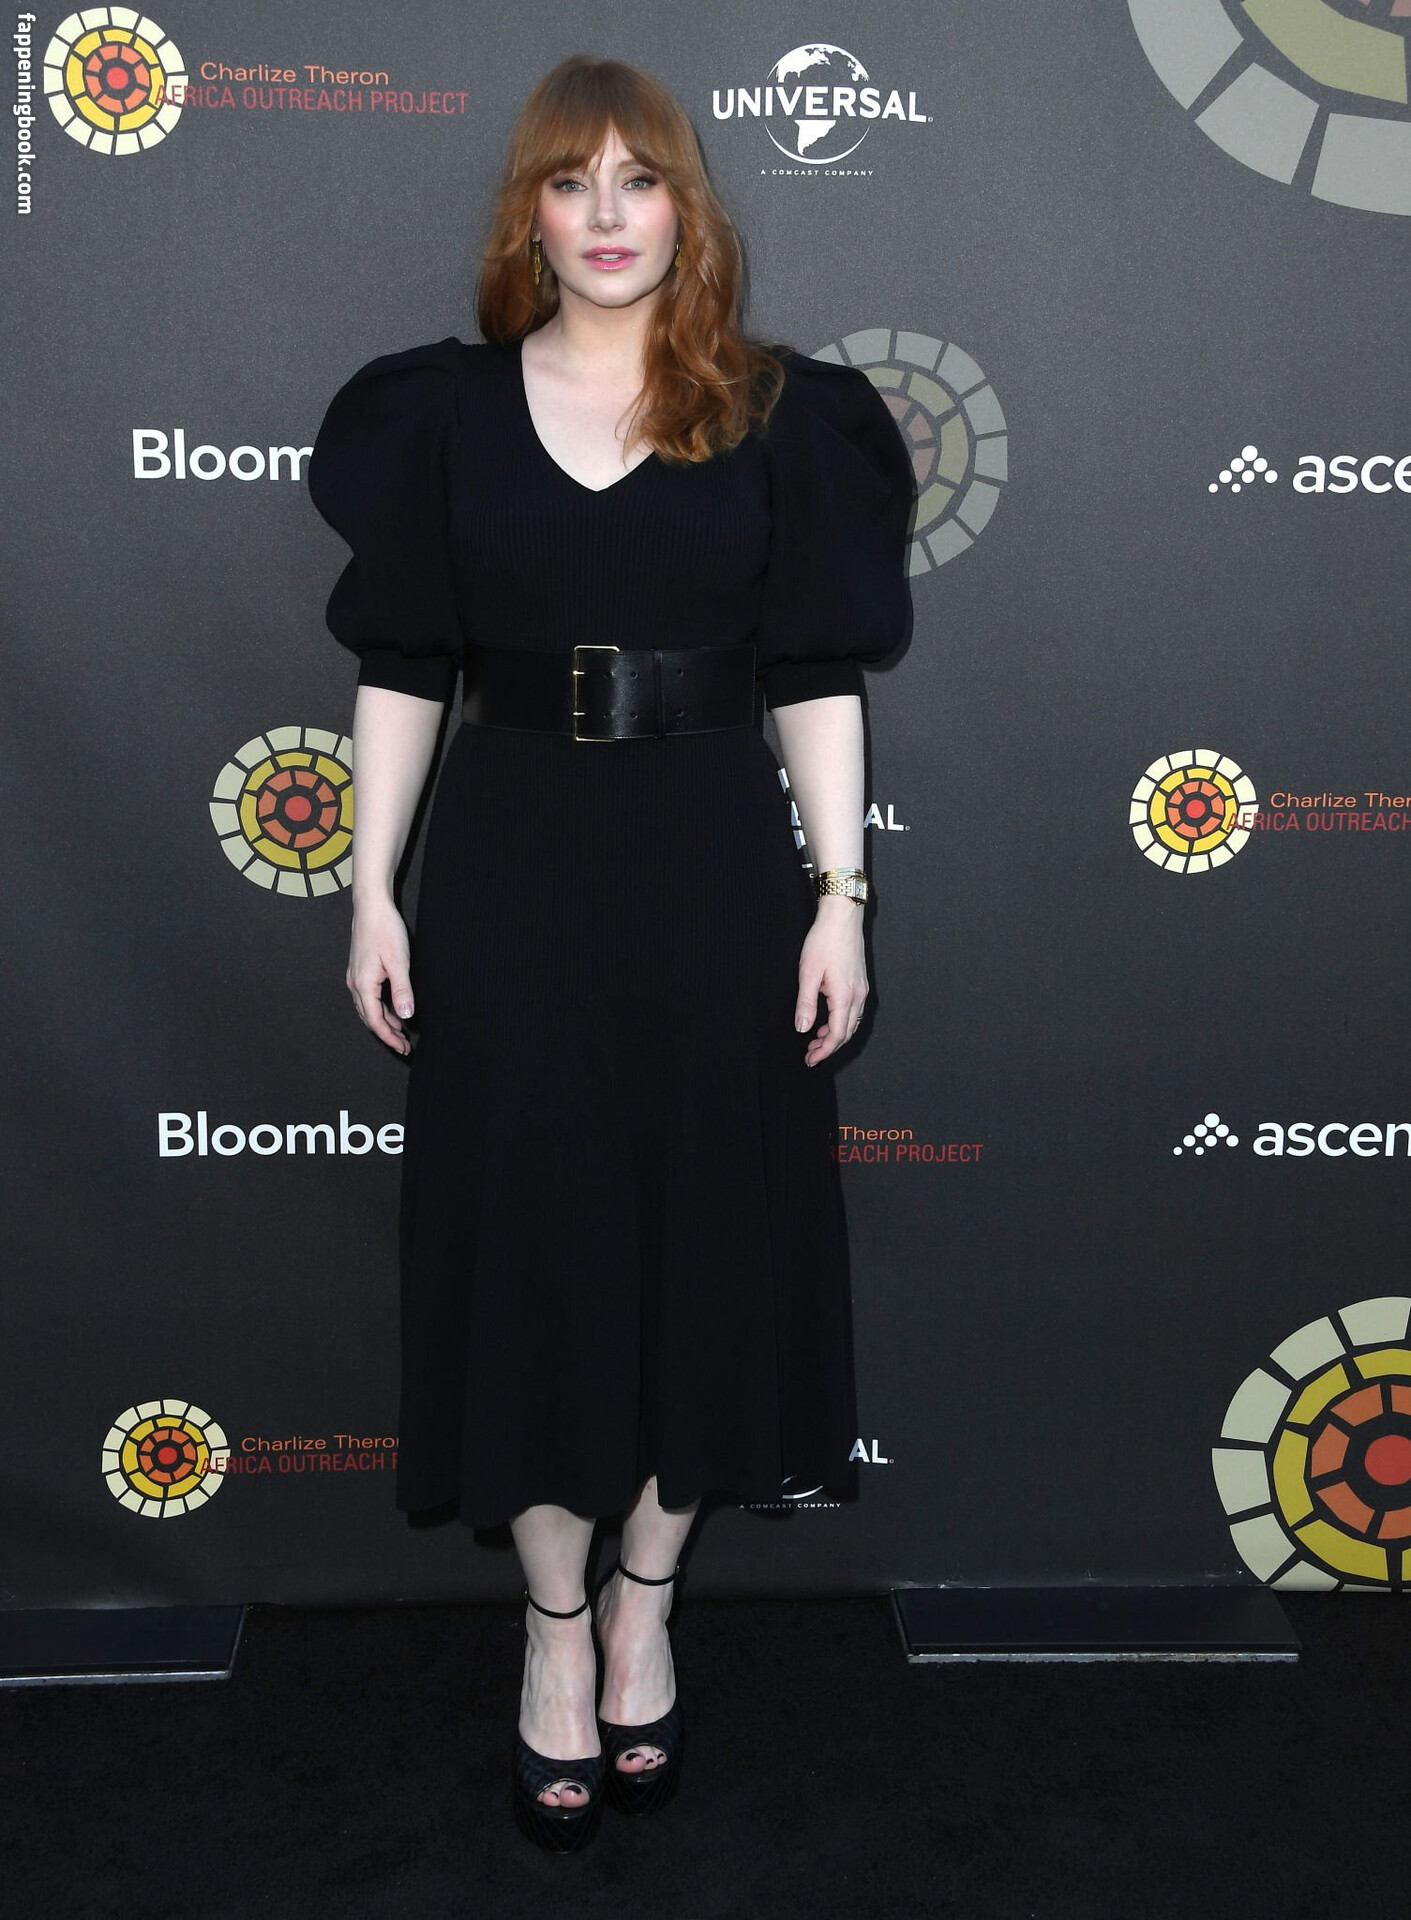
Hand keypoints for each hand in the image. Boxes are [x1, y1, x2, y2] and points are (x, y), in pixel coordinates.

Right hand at [347, 896, 414, 1055]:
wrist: (371, 905)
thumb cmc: (385, 930)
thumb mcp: (398, 962)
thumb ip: (402, 991)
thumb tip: (405, 1016)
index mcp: (363, 985)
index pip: (375, 1021)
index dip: (389, 1038)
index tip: (403, 1048)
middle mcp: (355, 984)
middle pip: (370, 1018)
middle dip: (386, 1034)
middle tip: (404, 1046)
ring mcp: (356, 977)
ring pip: (368, 1008)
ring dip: (384, 1022)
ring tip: (401, 1032)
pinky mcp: (360, 970)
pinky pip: (369, 997)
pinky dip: (381, 1008)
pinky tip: (393, 1010)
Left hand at [794, 897, 867, 1065]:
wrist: (843, 916)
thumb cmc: (824, 940)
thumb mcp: (808, 973)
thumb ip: (806, 1004)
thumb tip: (803, 1028)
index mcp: (845, 997)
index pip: (837, 1035)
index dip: (823, 1051)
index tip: (810, 1059)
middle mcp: (858, 996)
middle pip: (847, 1033)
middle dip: (829, 1046)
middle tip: (810, 1053)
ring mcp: (862, 989)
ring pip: (852, 1023)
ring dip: (836, 1034)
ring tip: (816, 1038)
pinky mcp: (860, 982)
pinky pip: (854, 1011)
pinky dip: (842, 1021)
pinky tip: (828, 1018)